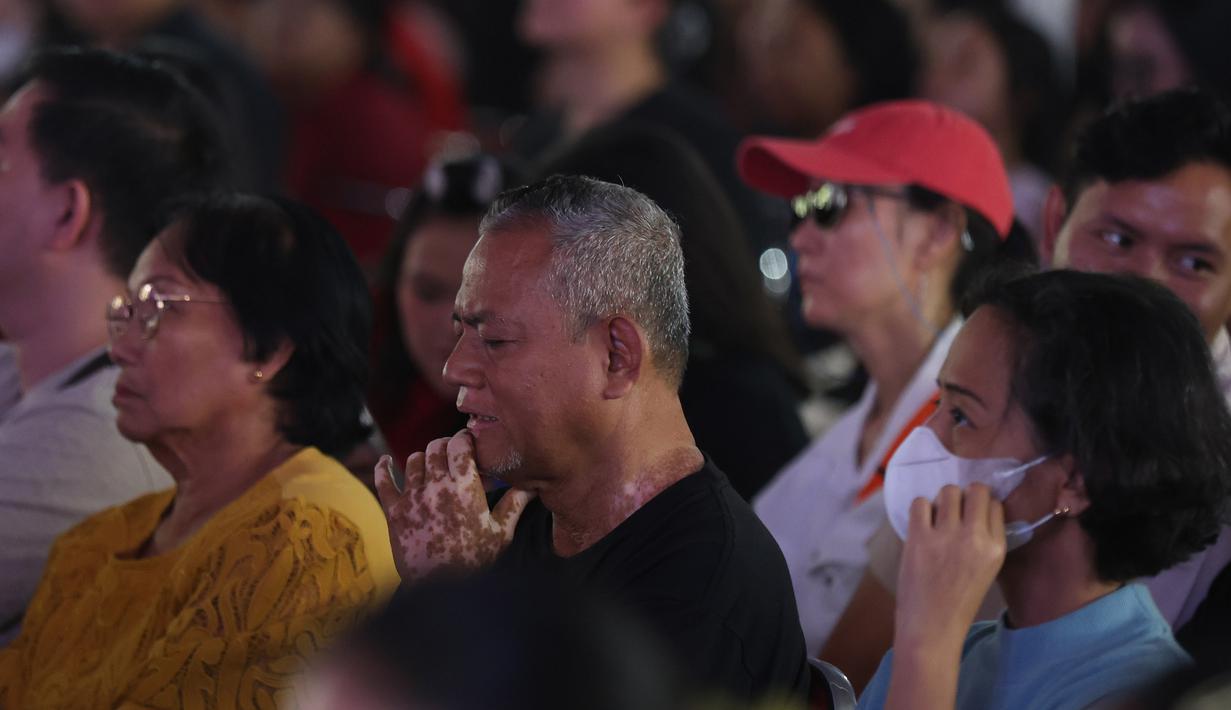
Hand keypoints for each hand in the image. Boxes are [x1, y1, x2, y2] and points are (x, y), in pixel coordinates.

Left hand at [374, 430, 534, 580]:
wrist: (441, 587)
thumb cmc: (475, 560)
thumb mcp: (500, 532)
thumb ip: (514, 504)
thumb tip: (532, 486)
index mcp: (464, 486)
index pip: (460, 444)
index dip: (465, 439)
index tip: (470, 444)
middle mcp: (436, 485)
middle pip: (436, 447)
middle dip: (446, 446)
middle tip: (454, 456)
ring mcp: (412, 497)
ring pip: (414, 459)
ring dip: (424, 458)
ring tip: (432, 466)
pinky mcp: (394, 511)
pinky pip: (384, 481)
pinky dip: (383, 468)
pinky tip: (385, 461)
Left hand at [883, 484, 1004, 709]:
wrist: (933, 627)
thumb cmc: (958, 602)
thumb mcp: (986, 570)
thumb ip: (985, 541)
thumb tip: (973, 511)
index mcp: (996, 548)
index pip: (995, 505)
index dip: (981, 504)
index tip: (971, 512)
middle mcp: (976, 538)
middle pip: (975, 490)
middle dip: (964, 494)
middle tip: (954, 509)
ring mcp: (947, 537)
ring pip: (948, 492)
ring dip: (942, 500)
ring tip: (937, 517)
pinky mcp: (920, 538)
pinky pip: (920, 503)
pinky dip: (920, 508)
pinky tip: (922, 523)